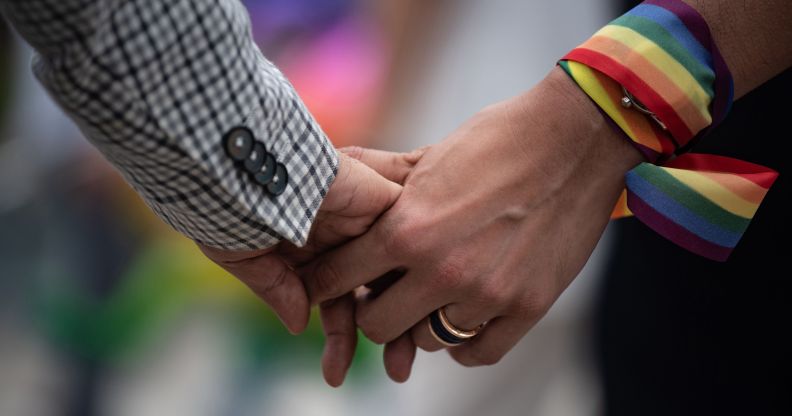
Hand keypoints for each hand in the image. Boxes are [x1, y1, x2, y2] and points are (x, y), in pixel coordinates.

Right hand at [198, 149, 422, 385]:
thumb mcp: (248, 257)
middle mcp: (342, 235)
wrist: (249, 166)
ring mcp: (366, 219)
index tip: (335, 375)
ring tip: (404, 362)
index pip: (337, 298)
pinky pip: (414, 238)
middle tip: (395, 372)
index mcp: (308, 247)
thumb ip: (277, 289)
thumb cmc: (235, 208)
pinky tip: (424, 314)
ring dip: (405, 315)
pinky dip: (419, 275)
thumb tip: (299, 324)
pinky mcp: (387, 200)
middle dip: (386, 334)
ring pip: (397, 273)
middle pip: (374, 290)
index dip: (340, 336)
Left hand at [302, 67, 642, 372]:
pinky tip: (461, 320)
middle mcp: (442, 270)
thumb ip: (383, 184)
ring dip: (422, 321)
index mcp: (408, 229)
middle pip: (377, 325)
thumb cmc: (498, 138)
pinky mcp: (527, 307)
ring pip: (426, 341)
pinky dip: (463, 343)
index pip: (339, 277)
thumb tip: (337, 174)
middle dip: (373, 308)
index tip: (330, 281)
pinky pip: (477, 352)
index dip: (325, 280)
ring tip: (431, 295)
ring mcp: (487, 294)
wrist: (576, 138)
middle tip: (384, 292)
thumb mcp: (430, 157)